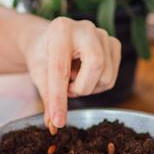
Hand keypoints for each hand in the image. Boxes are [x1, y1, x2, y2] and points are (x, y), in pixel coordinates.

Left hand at [20, 17, 120, 131]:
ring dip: (88, 87)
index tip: (58, 121)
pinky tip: (85, 75)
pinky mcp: (114, 43)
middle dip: (81, 88)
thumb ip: (47, 98)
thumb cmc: (42, 55)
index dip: (59, 99)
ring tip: (73, 79)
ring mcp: (102, 34)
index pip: (61, 69)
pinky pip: (112, 76)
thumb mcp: (39, 74)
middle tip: (68, 90)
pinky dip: (98, 84)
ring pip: (106, 75)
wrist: (49, 40)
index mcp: (60, 30)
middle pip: (96, 66)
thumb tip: (53, 125)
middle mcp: (85, 28)